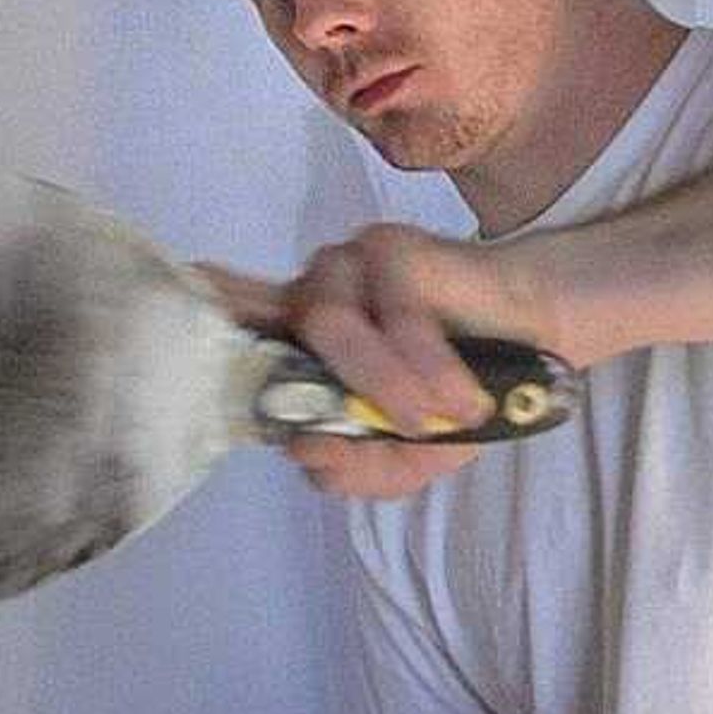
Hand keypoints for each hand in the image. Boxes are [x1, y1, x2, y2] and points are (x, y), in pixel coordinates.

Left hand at [202, 228, 554, 501]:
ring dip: (384, 383)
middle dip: (326, 396)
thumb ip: (364, 467)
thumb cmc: (468, 387)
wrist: (543, 334)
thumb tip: (309, 459)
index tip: (169, 331)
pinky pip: (394, 309)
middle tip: (396, 434)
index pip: (233, 330)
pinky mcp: (393, 247)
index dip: (200, 328)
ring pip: (328, 322)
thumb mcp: (416, 453)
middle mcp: (311, 298)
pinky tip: (462, 398)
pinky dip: (428, 363)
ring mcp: (348, 266)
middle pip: (277, 340)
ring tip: (433, 422)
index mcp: (304, 343)